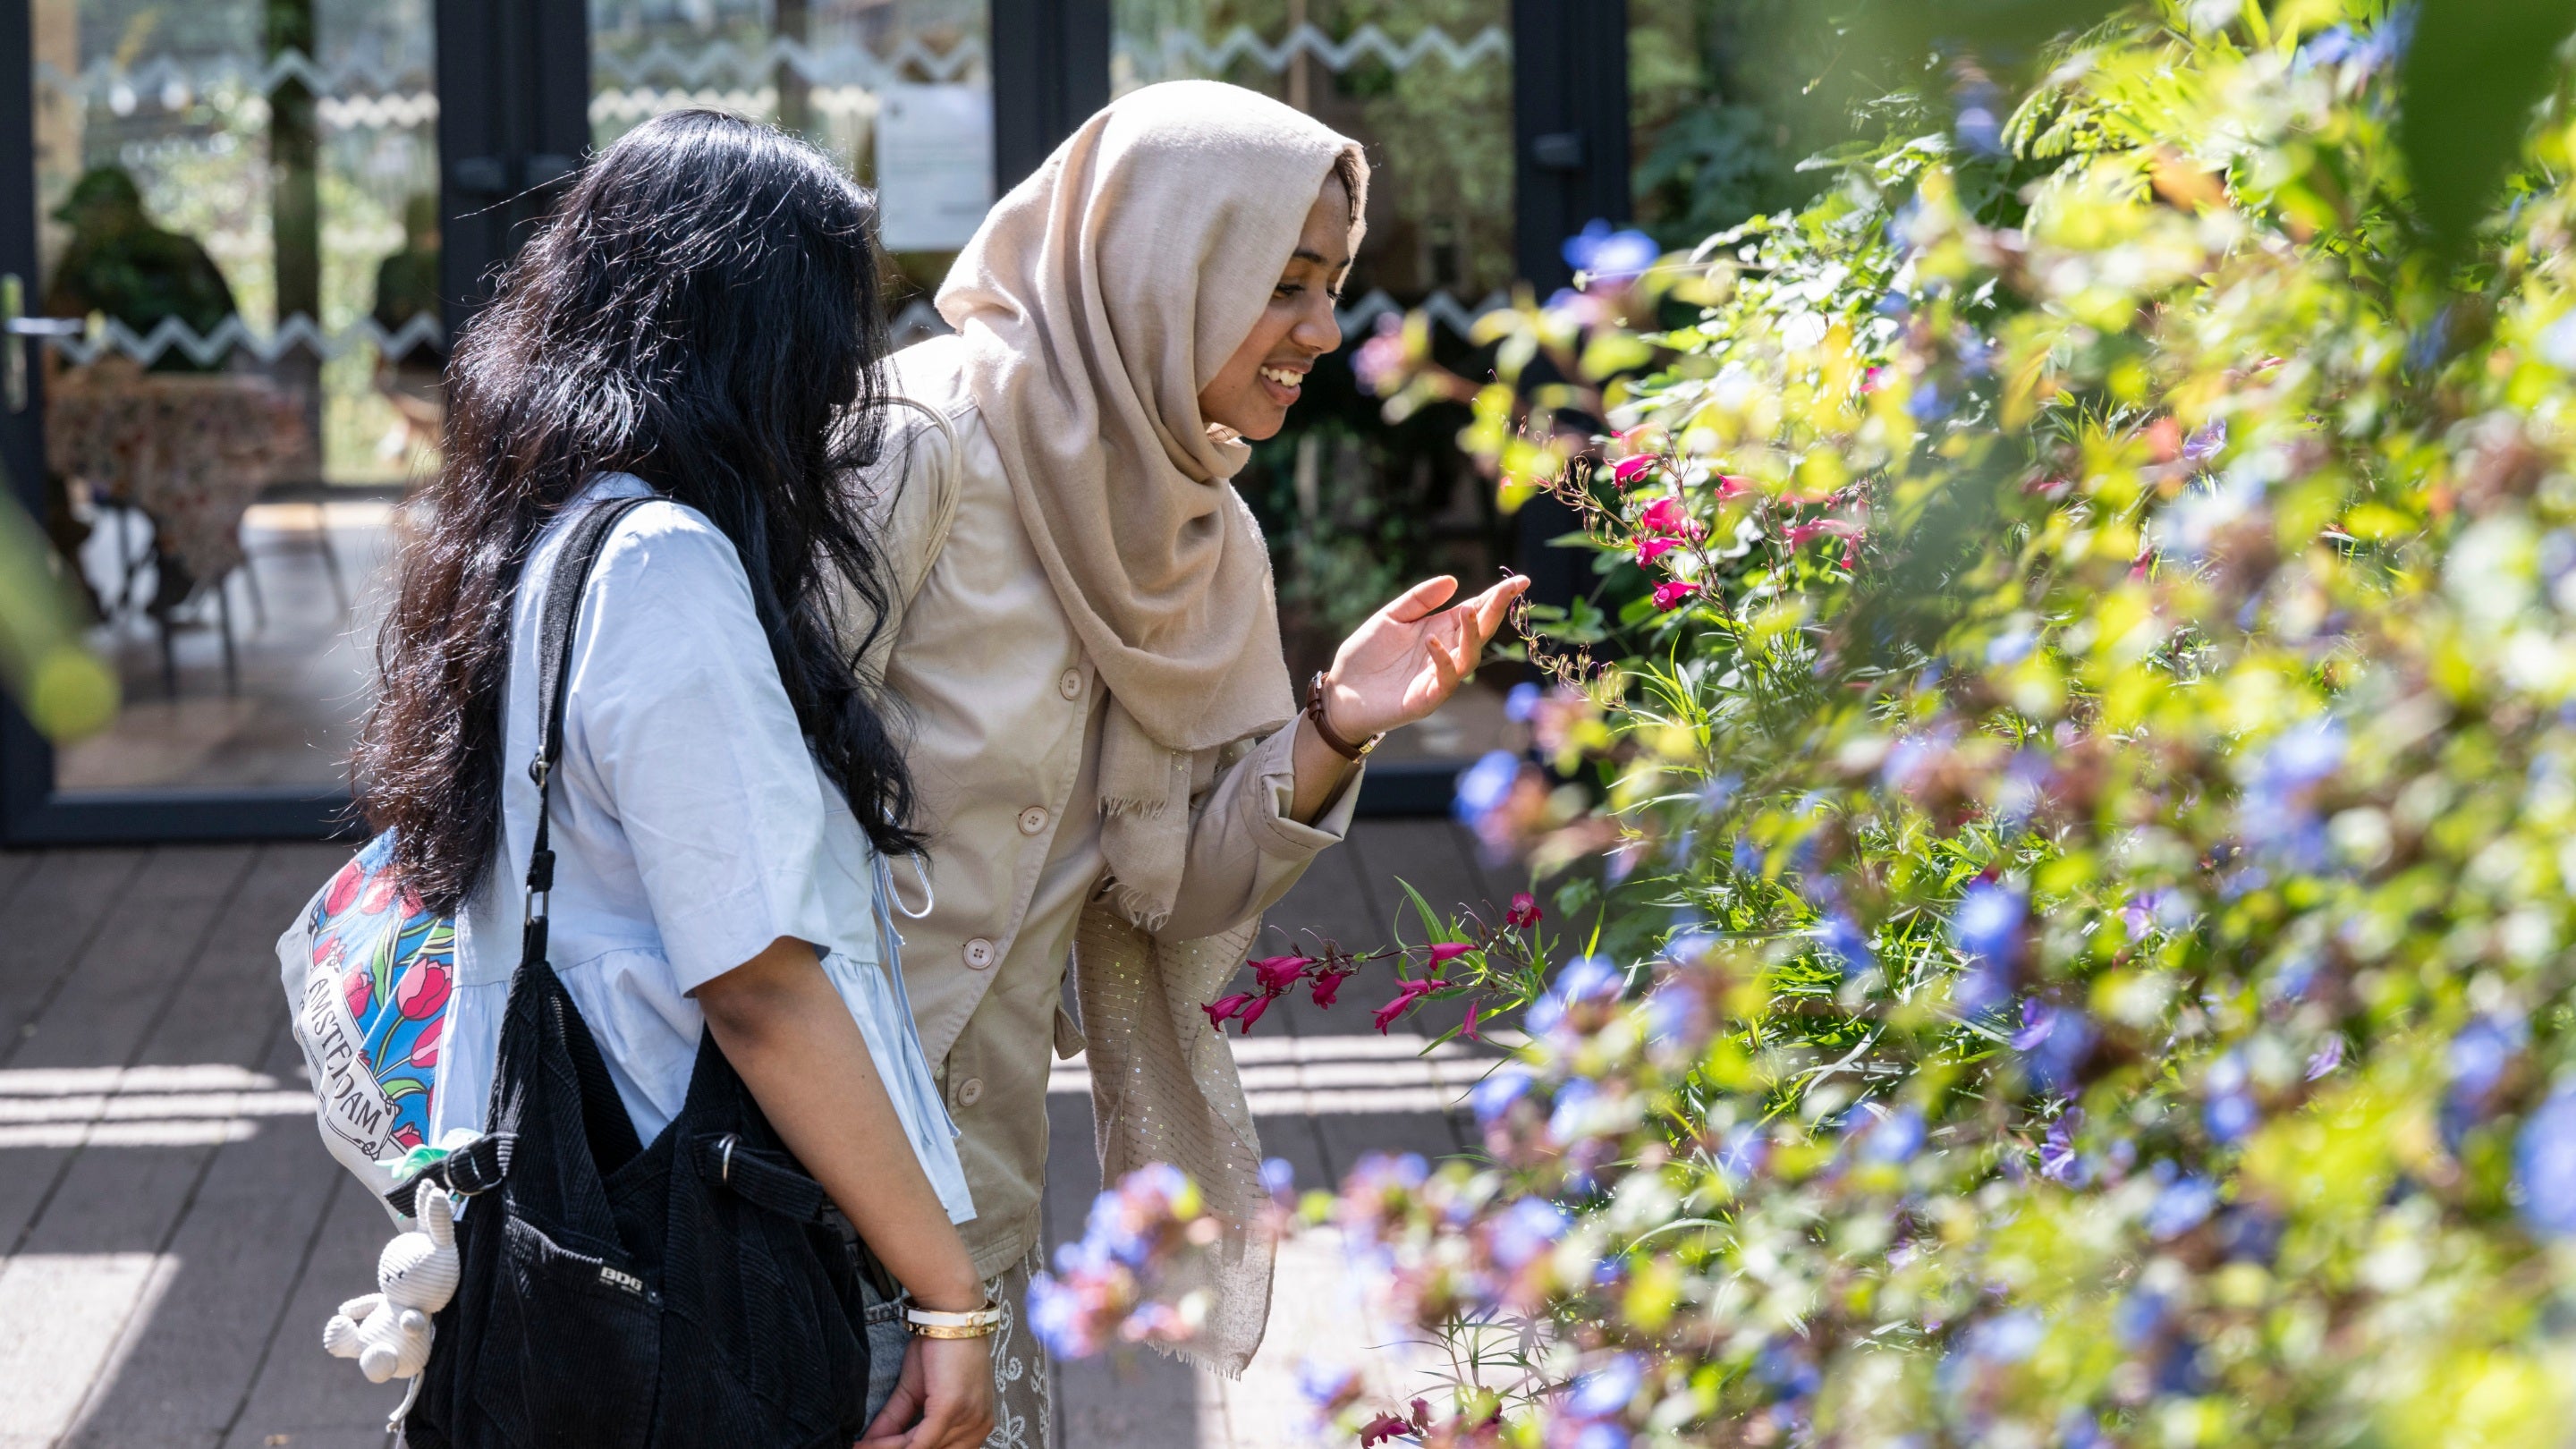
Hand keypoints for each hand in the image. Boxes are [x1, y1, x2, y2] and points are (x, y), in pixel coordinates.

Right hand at [856, 1334, 993, 1448]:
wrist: (949, 1316)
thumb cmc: (939, 1348)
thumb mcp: (915, 1392)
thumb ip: (896, 1422)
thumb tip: (867, 1444)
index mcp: (976, 1427)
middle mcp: (978, 1428)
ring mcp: (968, 1420)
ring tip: (859, 1447)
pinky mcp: (950, 1410)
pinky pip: (918, 1444)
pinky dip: (888, 1446)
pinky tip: (865, 1446)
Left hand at [1320, 574, 1529, 741]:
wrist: (1340, 692)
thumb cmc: (1365, 655)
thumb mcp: (1390, 617)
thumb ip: (1419, 600)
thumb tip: (1453, 581)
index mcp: (1440, 631)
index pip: (1475, 611)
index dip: (1498, 597)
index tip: (1521, 581)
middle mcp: (1446, 654)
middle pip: (1480, 632)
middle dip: (1496, 610)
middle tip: (1510, 590)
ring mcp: (1438, 678)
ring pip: (1469, 658)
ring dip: (1472, 635)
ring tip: (1468, 612)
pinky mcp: (1425, 700)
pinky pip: (1445, 682)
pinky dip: (1443, 661)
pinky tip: (1432, 641)